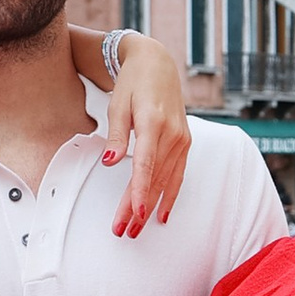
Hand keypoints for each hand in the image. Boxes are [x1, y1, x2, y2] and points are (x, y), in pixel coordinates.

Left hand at [102, 34, 193, 234]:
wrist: (157, 65)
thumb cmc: (133, 84)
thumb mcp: (117, 105)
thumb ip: (115, 136)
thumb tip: (109, 163)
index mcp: (153, 123)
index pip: (145, 165)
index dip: (139, 191)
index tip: (133, 213)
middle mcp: (172, 134)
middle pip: (154, 179)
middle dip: (138, 208)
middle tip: (123, 230)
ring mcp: (182, 139)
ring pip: (166, 181)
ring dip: (152, 207)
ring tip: (136, 229)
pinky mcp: (185, 143)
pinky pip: (178, 175)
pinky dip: (170, 196)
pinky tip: (162, 215)